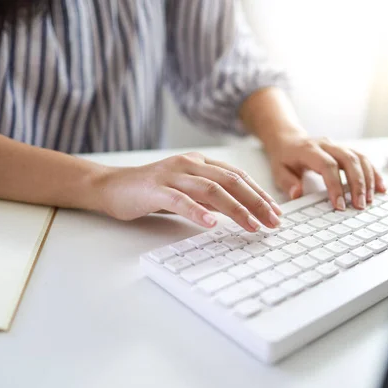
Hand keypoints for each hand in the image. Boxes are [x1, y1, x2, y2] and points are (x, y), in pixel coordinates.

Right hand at [96, 152, 282, 231]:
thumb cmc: (151, 191)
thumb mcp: (187, 191)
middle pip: (231, 181)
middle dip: (256, 202)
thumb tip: (239, 210)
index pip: (237, 176)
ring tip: (252, 225)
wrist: (112, 187)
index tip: (276, 211)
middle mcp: (189, 164)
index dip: (259, 193)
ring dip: (236, 209)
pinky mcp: (155, 189)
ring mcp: (172, 175)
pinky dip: (197, 212)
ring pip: (211, 189)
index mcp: (199, 163)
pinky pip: (180, 200)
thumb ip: (209, 197)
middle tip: (273, 221)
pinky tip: (211, 224)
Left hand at [265, 134, 385, 209]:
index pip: (327, 166)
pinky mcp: (346, 150)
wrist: (288, 139)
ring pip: (359, 158)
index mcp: (309, 150)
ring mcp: (338, 146)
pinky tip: (380, 187)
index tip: (339, 205)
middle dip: (357, 184)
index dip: (335, 185)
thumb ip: (287, 182)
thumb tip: (297, 193)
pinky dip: (374, 173)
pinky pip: (364, 159)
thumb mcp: (278, 171)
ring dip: (368, 179)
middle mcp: (327, 145)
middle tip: (360, 205)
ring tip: (371, 199)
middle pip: (349, 160)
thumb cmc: (284, 158)